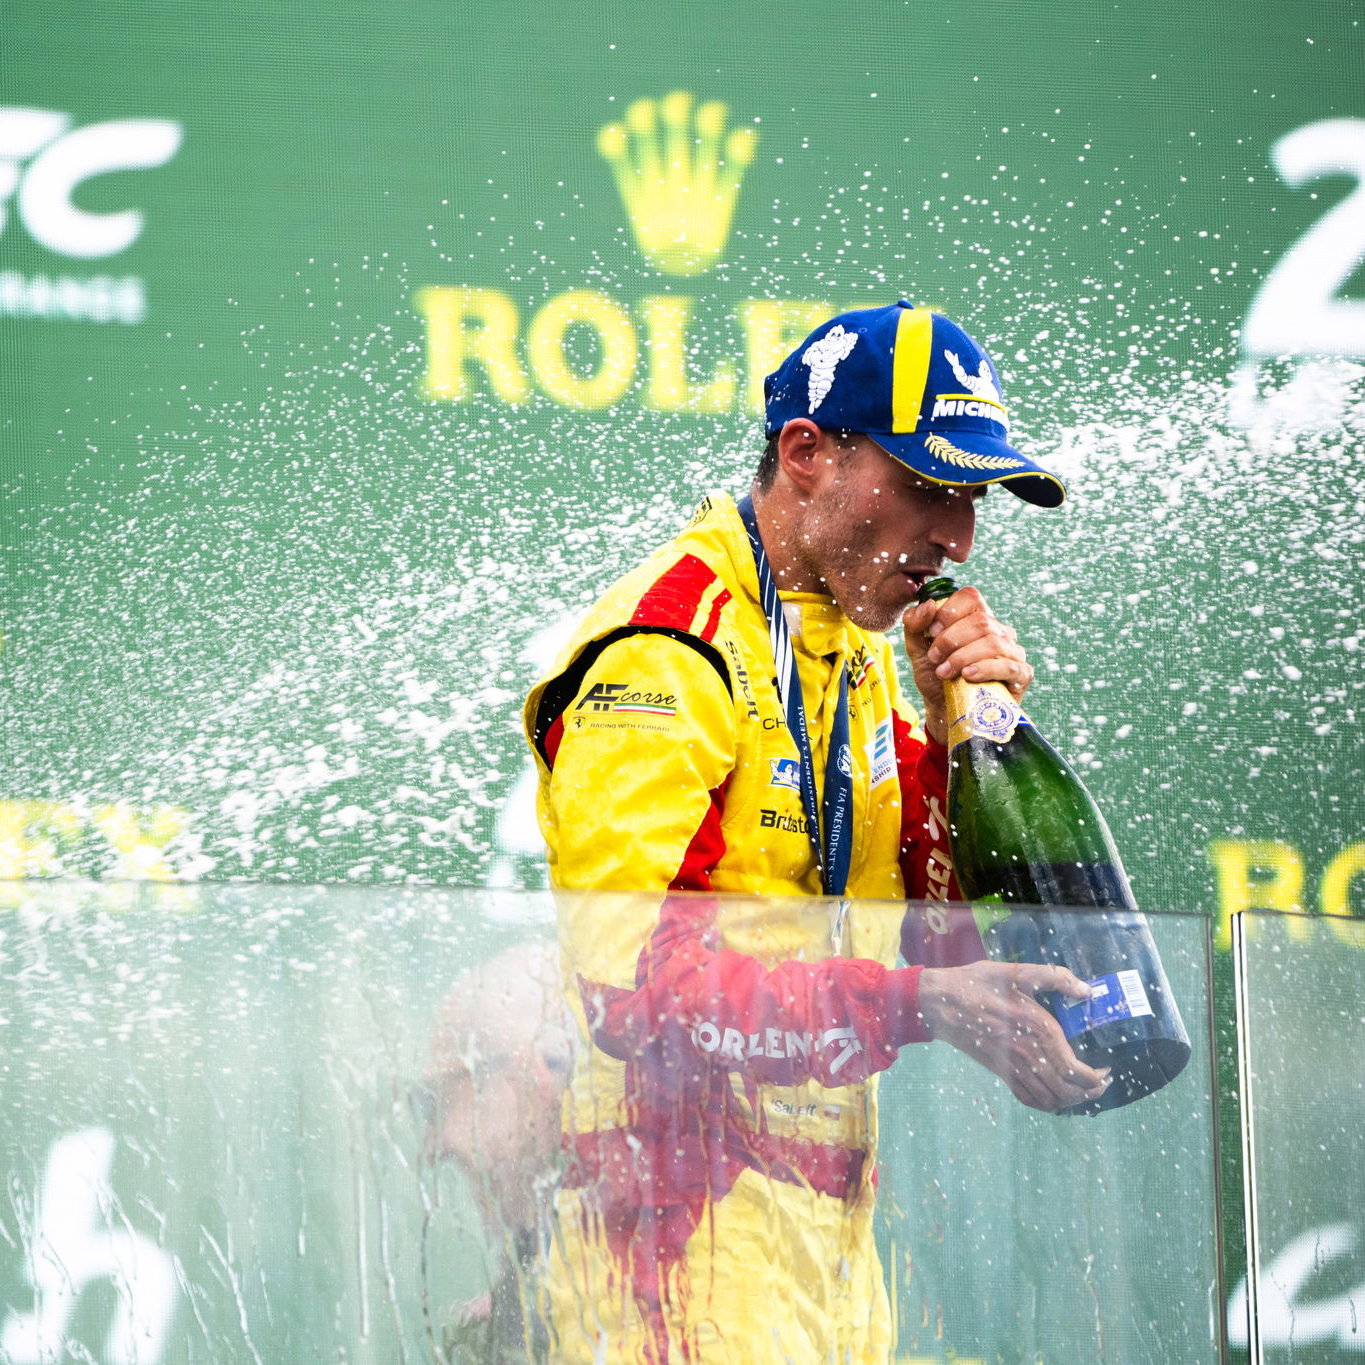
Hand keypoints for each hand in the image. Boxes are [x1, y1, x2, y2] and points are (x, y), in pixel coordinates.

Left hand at [901, 586, 1032, 745]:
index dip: (949, 611)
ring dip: (962, 657)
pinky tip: (967, 676)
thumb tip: (929, 604)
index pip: (971, 596)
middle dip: (951, 639)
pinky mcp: (1021, 675)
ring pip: (993, 642)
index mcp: (976, 618)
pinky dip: (984, 669)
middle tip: (934, 657)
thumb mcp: (916, 649)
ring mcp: (1012, 652)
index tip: (931, 632)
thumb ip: (914, 624)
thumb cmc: (934, 676)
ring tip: (944, 672)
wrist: (944, 710)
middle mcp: (998, 631)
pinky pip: (1008, 666)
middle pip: (981, 620)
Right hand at [918, 961, 1110, 1111]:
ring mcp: (1013, 1068)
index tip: (1107, 1070)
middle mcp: (1031, 1056)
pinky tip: (1053, 1094)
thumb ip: (1055, 978)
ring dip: (1071, 1100)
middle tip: (1100, 1082)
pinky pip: (1029, 1100)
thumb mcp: (1017, 972)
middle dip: (1090, 1092)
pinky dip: (1047, 1104)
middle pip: (1069, 1092)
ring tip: (1081, 1089)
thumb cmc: (980, 984)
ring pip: (1051, 1100)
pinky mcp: (1000, 1073)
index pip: (1078, 1071)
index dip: (1098, 1078)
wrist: (941, 1003)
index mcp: (1041, 1031)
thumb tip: (1087, 990)